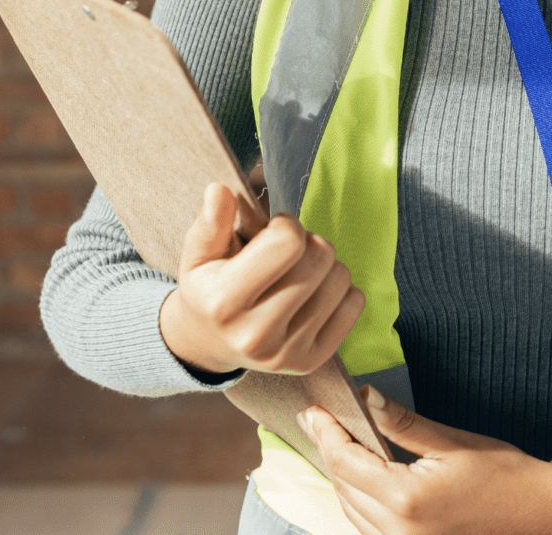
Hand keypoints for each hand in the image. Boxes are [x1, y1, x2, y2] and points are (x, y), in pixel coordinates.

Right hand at [158, 182, 364, 375]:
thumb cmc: (207, 289)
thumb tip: (219, 191)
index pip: (287, 242)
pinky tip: (314, 293)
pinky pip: (355, 304)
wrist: (208, 344)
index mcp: (224, 303)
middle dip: (307, 242)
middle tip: (287, 253)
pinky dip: (340, 291)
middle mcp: (256, 334)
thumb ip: (210, 223)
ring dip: (325, 265)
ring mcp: (287, 353)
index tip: (273, 232)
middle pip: (320, 257)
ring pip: (341, 278)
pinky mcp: (311, 361)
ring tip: (299, 272)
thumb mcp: (197, 255)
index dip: (285, 224)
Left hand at [300, 387, 551, 534]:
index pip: (345, 461)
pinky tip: (360, 474)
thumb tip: (364, 396)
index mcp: (407, 500)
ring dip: (342, 476)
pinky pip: (369, 527)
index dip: (325, 431)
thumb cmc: (506, 476)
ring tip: (336, 440)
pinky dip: (359, 499)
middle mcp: (400, 532)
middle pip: (343, 485)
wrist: (545, 515)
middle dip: (329, 449)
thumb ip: (401, 423)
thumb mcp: (451, 442)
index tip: (313, 409)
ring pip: (351, 509)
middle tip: (318, 418)